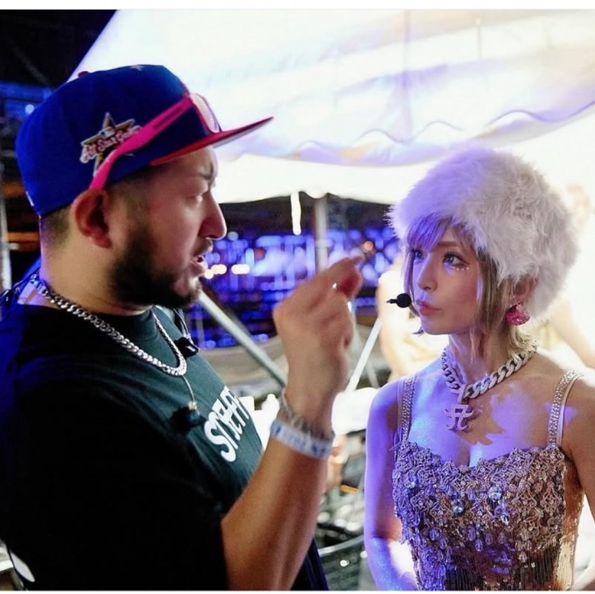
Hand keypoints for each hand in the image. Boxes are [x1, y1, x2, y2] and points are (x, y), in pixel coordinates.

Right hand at [273, 256, 362, 428]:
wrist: (309, 391)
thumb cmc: (316, 356)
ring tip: (333, 341)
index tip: (357, 257)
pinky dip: (347, 335)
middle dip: (341, 306)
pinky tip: (336, 349)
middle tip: (336, 328)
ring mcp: (305, 326)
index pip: (317, 280)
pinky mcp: (322, 338)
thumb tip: (354, 271)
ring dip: (345, 323)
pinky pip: (346, 322)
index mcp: (286, 308)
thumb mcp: (322, 322)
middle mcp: (291, 314)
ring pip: (341, 306)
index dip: (339, 268)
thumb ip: (337, 295)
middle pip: (332, 290)